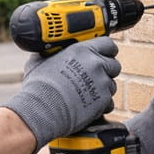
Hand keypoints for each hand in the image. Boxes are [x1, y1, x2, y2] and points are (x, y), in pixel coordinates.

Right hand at [4, 37, 120, 152]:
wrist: (42, 109)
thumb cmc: (39, 86)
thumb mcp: (41, 61)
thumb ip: (53, 54)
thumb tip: (50, 51)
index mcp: (83, 50)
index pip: (108, 44)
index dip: (107, 50)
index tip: (104, 54)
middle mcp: (96, 64)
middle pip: (114, 64)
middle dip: (106, 70)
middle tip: (94, 75)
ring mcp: (102, 83)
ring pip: (112, 84)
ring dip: (103, 88)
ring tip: (85, 93)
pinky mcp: (104, 100)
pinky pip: (110, 101)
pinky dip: (102, 104)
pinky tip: (88, 104)